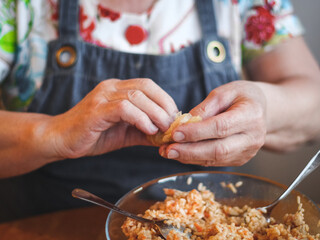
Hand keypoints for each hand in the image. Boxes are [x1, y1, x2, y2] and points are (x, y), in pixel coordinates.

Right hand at [46, 78, 177, 158]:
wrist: (60, 139)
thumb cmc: (93, 135)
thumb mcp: (125, 133)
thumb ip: (145, 131)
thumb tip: (168, 136)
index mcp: (118, 89)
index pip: (148, 85)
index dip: (165, 99)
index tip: (174, 117)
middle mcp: (110, 87)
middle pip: (146, 87)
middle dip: (164, 105)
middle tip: (172, 124)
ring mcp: (102, 97)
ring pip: (137, 96)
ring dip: (155, 113)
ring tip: (163, 129)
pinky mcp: (96, 110)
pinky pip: (124, 109)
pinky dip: (140, 119)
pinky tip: (148, 130)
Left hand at [159, 80, 266, 165]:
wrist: (262, 109)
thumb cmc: (242, 96)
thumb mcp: (225, 92)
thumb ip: (205, 107)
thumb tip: (184, 123)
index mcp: (251, 115)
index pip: (221, 127)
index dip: (197, 132)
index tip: (175, 133)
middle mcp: (253, 137)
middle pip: (219, 149)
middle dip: (190, 151)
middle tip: (167, 150)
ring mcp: (248, 151)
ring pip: (216, 159)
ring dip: (189, 157)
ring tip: (168, 152)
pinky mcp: (241, 159)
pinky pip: (216, 162)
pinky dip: (196, 159)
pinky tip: (181, 154)